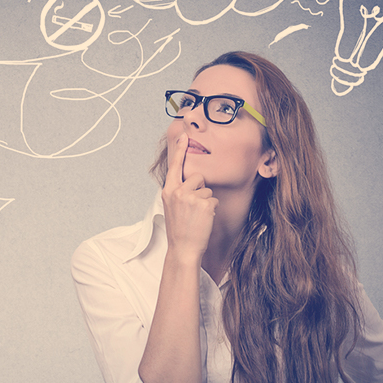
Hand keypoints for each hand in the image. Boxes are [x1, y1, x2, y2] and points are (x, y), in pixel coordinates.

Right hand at [161, 134, 217, 260]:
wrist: (183, 248)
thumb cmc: (179, 229)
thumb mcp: (171, 206)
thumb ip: (178, 191)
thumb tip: (191, 180)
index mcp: (168, 190)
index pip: (175, 166)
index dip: (179, 149)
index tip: (183, 135)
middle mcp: (178, 191)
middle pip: (198, 177)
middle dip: (200, 189)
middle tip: (193, 208)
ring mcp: (191, 197)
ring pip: (207, 189)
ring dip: (206, 201)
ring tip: (197, 216)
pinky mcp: (204, 204)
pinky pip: (214, 199)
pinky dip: (212, 209)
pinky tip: (203, 219)